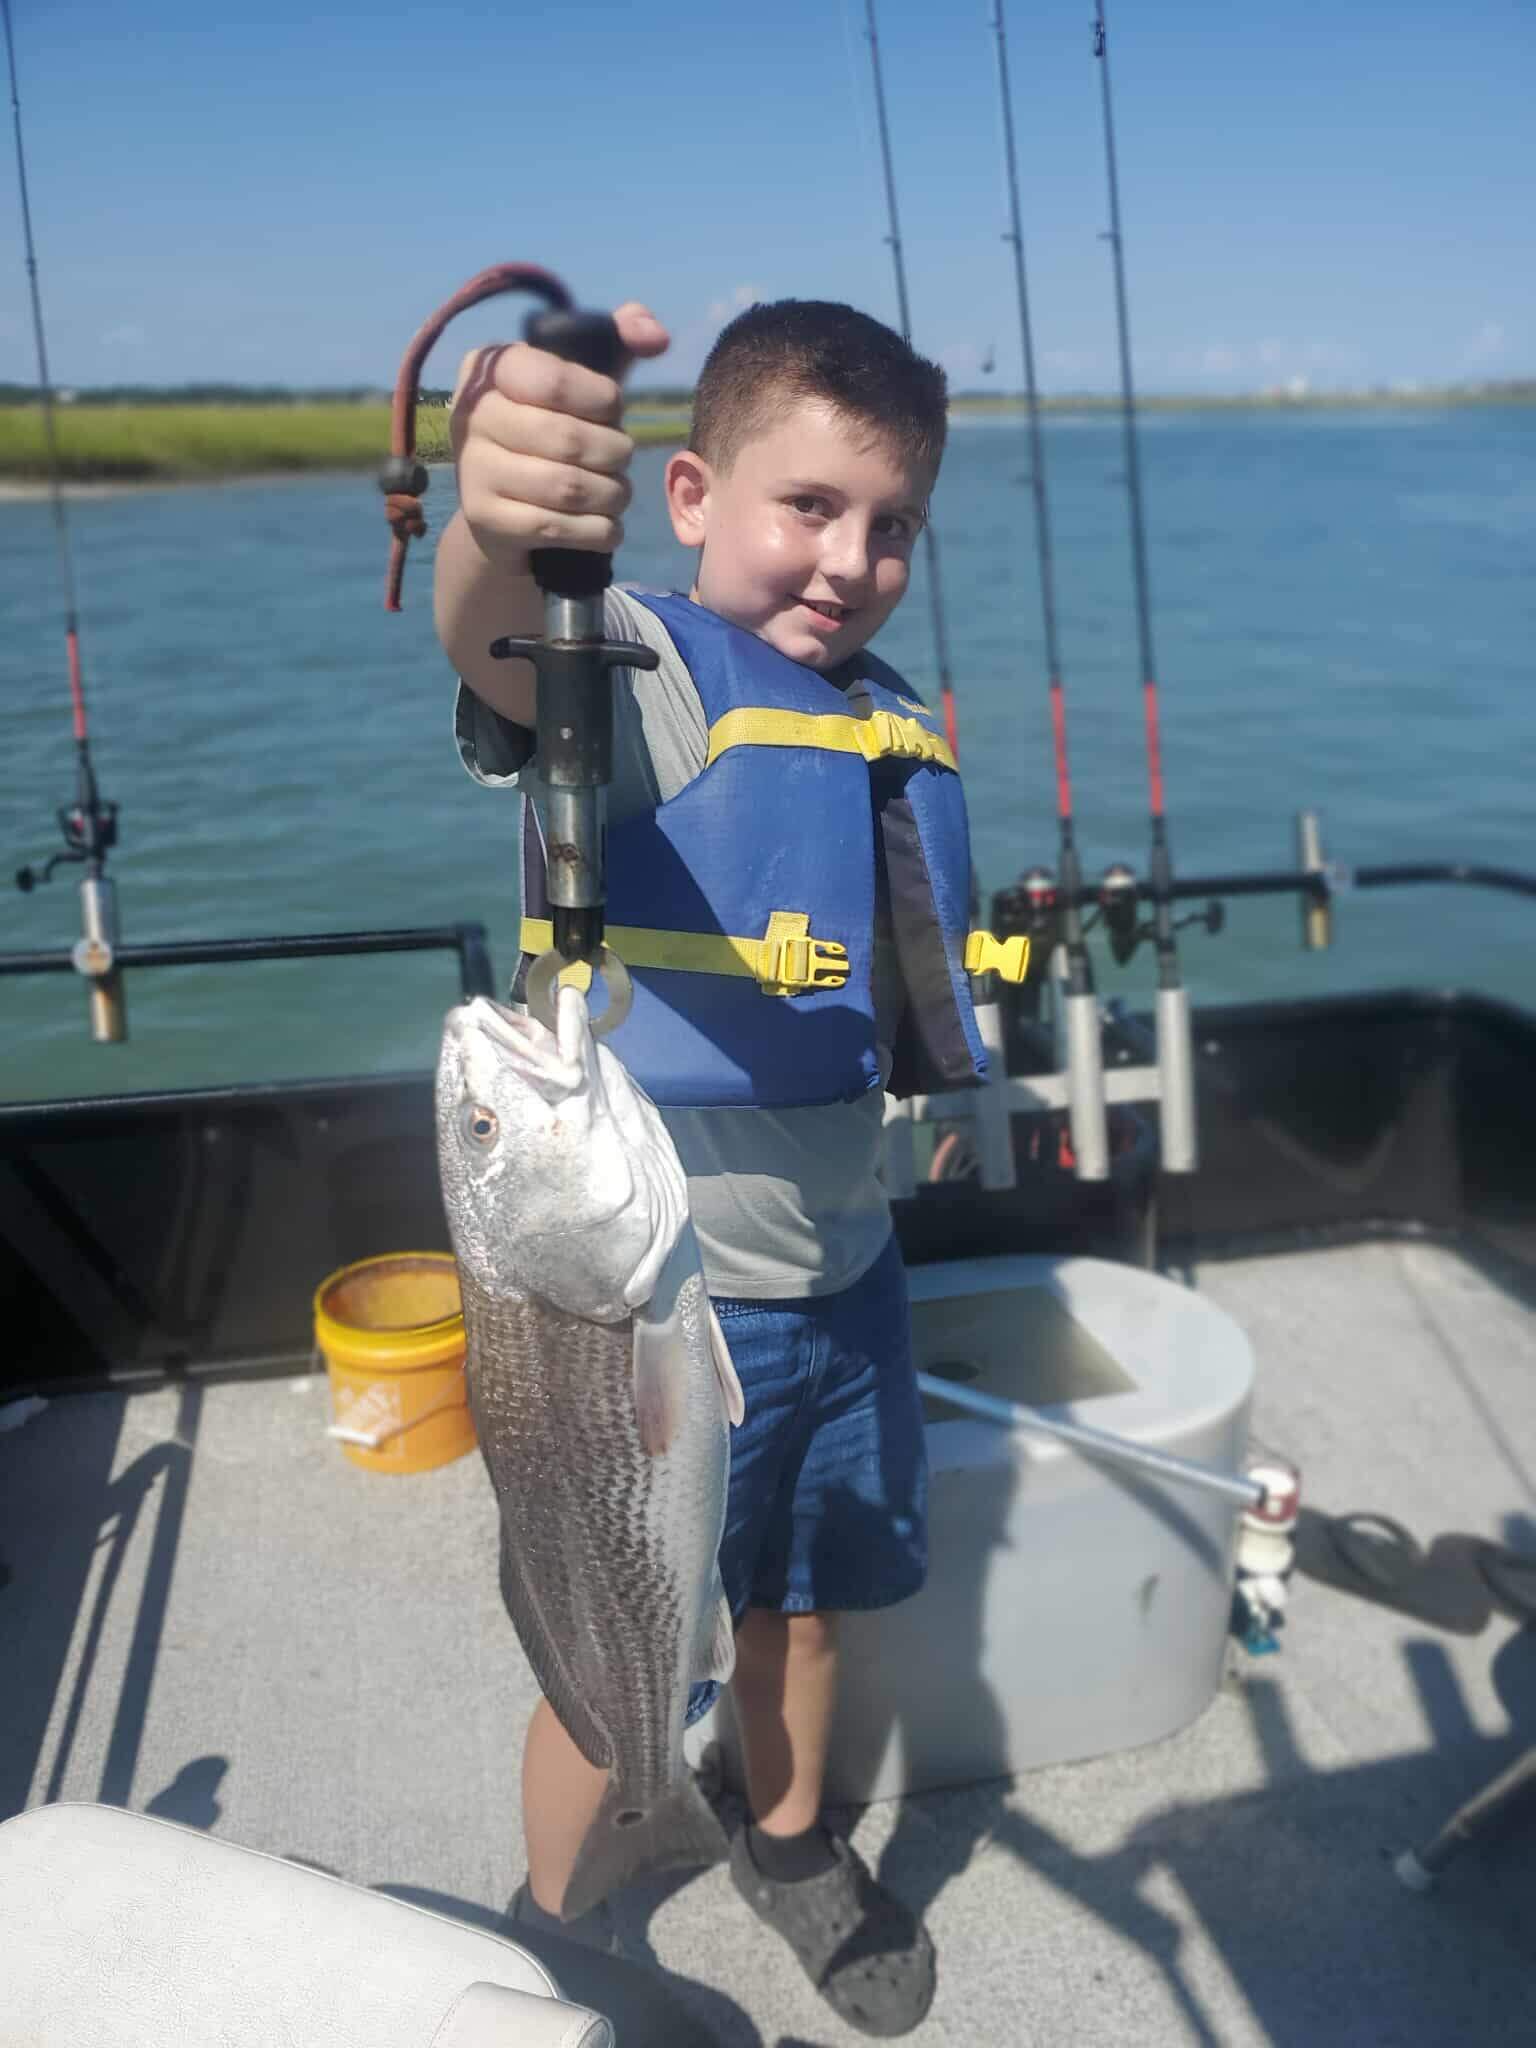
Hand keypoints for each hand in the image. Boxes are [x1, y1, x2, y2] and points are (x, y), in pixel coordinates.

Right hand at [450, 301, 669, 570]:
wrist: (502, 507)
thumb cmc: (550, 431)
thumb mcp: (578, 383)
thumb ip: (618, 346)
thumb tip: (656, 336)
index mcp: (490, 367)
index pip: (556, 380)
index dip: (602, 399)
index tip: (613, 409)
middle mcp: (472, 415)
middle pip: (568, 439)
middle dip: (614, 453)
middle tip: (620, 458)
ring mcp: (473, 470)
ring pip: (568, 488)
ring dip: (612, 495)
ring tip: (618, 492)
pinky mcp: (485, 519)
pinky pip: (558, 528)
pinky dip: (599, 531)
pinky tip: (607, 526)